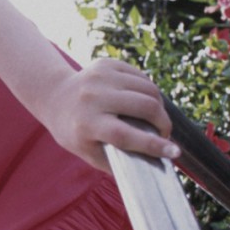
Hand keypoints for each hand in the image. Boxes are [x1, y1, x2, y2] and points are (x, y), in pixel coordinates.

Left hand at [41, 58, 178, 173]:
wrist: (55, 96)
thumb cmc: (74, 132)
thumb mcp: (88, 152)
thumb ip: (117, 161)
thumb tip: (154, 165)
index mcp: (86, 124)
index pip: (124, 135)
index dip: (152, 145)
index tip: (174, 152)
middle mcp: (93, 97)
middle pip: (143, 107)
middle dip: (163, 123)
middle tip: (164, 134)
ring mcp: (100, 77)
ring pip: (149, 89)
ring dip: (159, 107)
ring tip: (155, 119)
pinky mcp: (108, 64)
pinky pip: (142, 77)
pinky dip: (149, 91)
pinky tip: (144, 101)